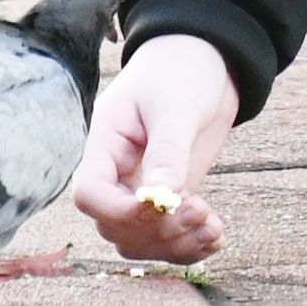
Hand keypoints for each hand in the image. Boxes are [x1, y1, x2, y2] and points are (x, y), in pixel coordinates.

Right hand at [71, 31, 239, 265]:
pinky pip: (168, 236)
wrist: (207, 60)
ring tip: (213, 229)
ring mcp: (142, 188)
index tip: (160, 207)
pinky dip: (190, 246)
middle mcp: (117, 172)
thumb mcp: (175, 104)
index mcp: (105, 143)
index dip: (117, 211)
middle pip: (116, 226)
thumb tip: (161, 195)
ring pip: (140, 240)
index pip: (90, 193)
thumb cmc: (180, 69)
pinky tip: (217, 237)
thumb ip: (167, 150)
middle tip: (200, 212)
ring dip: (175, 245)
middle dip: (157, 230)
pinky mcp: (170, 197)